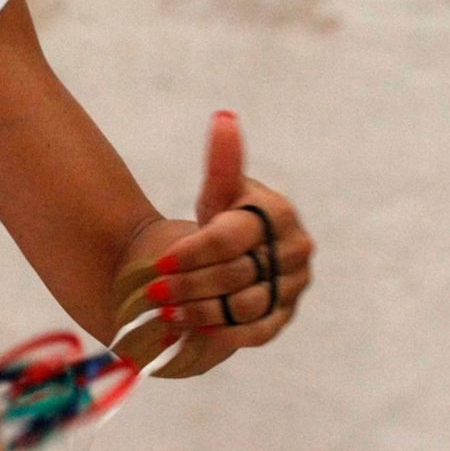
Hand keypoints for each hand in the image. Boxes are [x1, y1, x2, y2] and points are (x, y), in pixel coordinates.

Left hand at [137, 111, 313, 367]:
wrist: (235, 257)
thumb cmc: (224, 216)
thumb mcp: (219, 189)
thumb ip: (222, 161)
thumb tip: (223, 117)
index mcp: (278, 214)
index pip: (233, 238)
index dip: (195, 251)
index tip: (160, 261)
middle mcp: (295, 251)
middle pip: (237, 274)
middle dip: (191, 283)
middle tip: (154, 292)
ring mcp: (293, 286)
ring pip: (245, 305)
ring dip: (202, 311)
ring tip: (166, 312)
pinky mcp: (284, 316)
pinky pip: (257, 331)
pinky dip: (224, 333)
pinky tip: (191, 329)